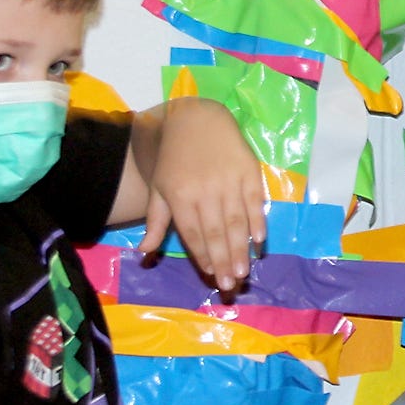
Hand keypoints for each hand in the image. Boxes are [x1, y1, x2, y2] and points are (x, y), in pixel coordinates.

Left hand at [140, 98, 266, 292]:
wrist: (196, 118)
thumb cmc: (175, 157)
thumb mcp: (159, 188)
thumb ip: (156, 221)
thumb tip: (145, 253)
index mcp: (180, 196)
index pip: (193, 233)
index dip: (203, 256)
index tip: (211, 276)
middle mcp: (205, 190)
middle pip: (216, 232)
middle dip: (224, 261)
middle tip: (231, 285)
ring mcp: (228, 180)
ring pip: (236, 221)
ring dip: (241, 248)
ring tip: (245, 271)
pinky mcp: (248, 170)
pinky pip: (254, 201)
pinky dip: (258, 221)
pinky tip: (259, 240)